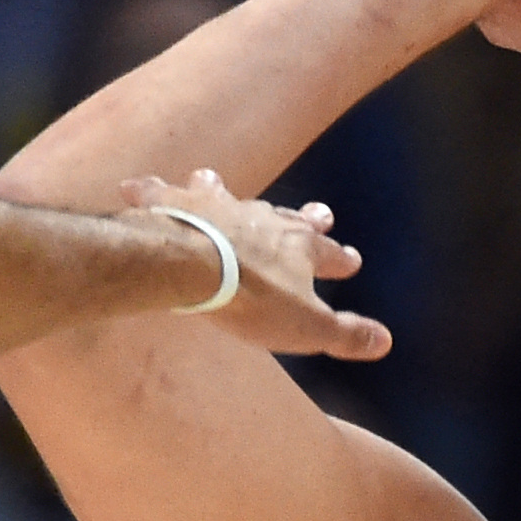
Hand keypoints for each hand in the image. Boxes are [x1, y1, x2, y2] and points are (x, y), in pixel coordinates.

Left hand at [127, 171, 392, 361]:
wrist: (195, 267)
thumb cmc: (253, 300)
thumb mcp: (307, 328)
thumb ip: (346, 334)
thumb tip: (386, 342)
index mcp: (298, 247)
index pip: (328, 253)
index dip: (340, 259)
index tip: (351, 260)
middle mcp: (263, 218)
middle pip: (288, 217)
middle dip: (307, 219)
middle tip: (323, 214)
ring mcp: (218, 207)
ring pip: (224, 192)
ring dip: (223, 189)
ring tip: (216, 178)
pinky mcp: (176, 204)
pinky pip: (159, 192)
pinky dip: (150, 189)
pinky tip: (135, 186)